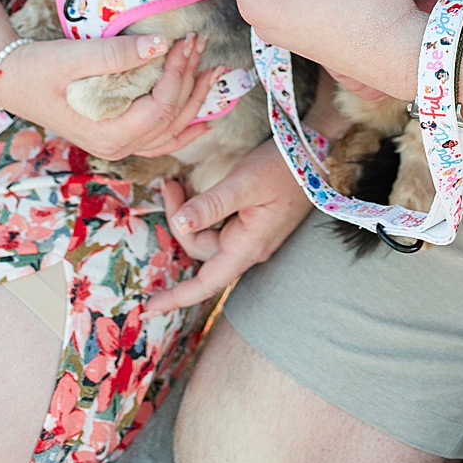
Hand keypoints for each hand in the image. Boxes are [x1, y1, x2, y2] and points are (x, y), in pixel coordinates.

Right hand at [0, 35, 230, 162]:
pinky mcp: (116, 134)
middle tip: (200, 43)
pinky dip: (184, 128)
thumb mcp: (71, 57)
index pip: (160, 106)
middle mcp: (118, 146)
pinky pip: (160, 139)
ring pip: (170, 131)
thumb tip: (160, 44)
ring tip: (211, 70)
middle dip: (190, 79)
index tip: (185, 39)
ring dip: (194, 101)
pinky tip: (203, 119)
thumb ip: (116, 54)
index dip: (178, 73)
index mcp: (108, 133)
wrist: (10, 81)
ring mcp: (118, 145)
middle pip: (170, 118)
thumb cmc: (36, 68)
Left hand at [141, 140, 315, 314]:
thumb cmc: (283, 168)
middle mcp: (248, 247)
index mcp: (248, 247)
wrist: (314, 153)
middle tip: (169, 183)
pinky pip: (216, 224)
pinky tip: (193, 188)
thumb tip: (179, 223)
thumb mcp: (244, 183)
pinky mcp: (250, 220)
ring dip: (186, 212)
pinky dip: (199, 209)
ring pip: (205, 234)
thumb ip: (210, 205)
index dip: (177, 297)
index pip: (207, 284)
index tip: (148, 309)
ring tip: (178, 182)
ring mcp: (250, 235)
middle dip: (177, 219)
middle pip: (199, 249)